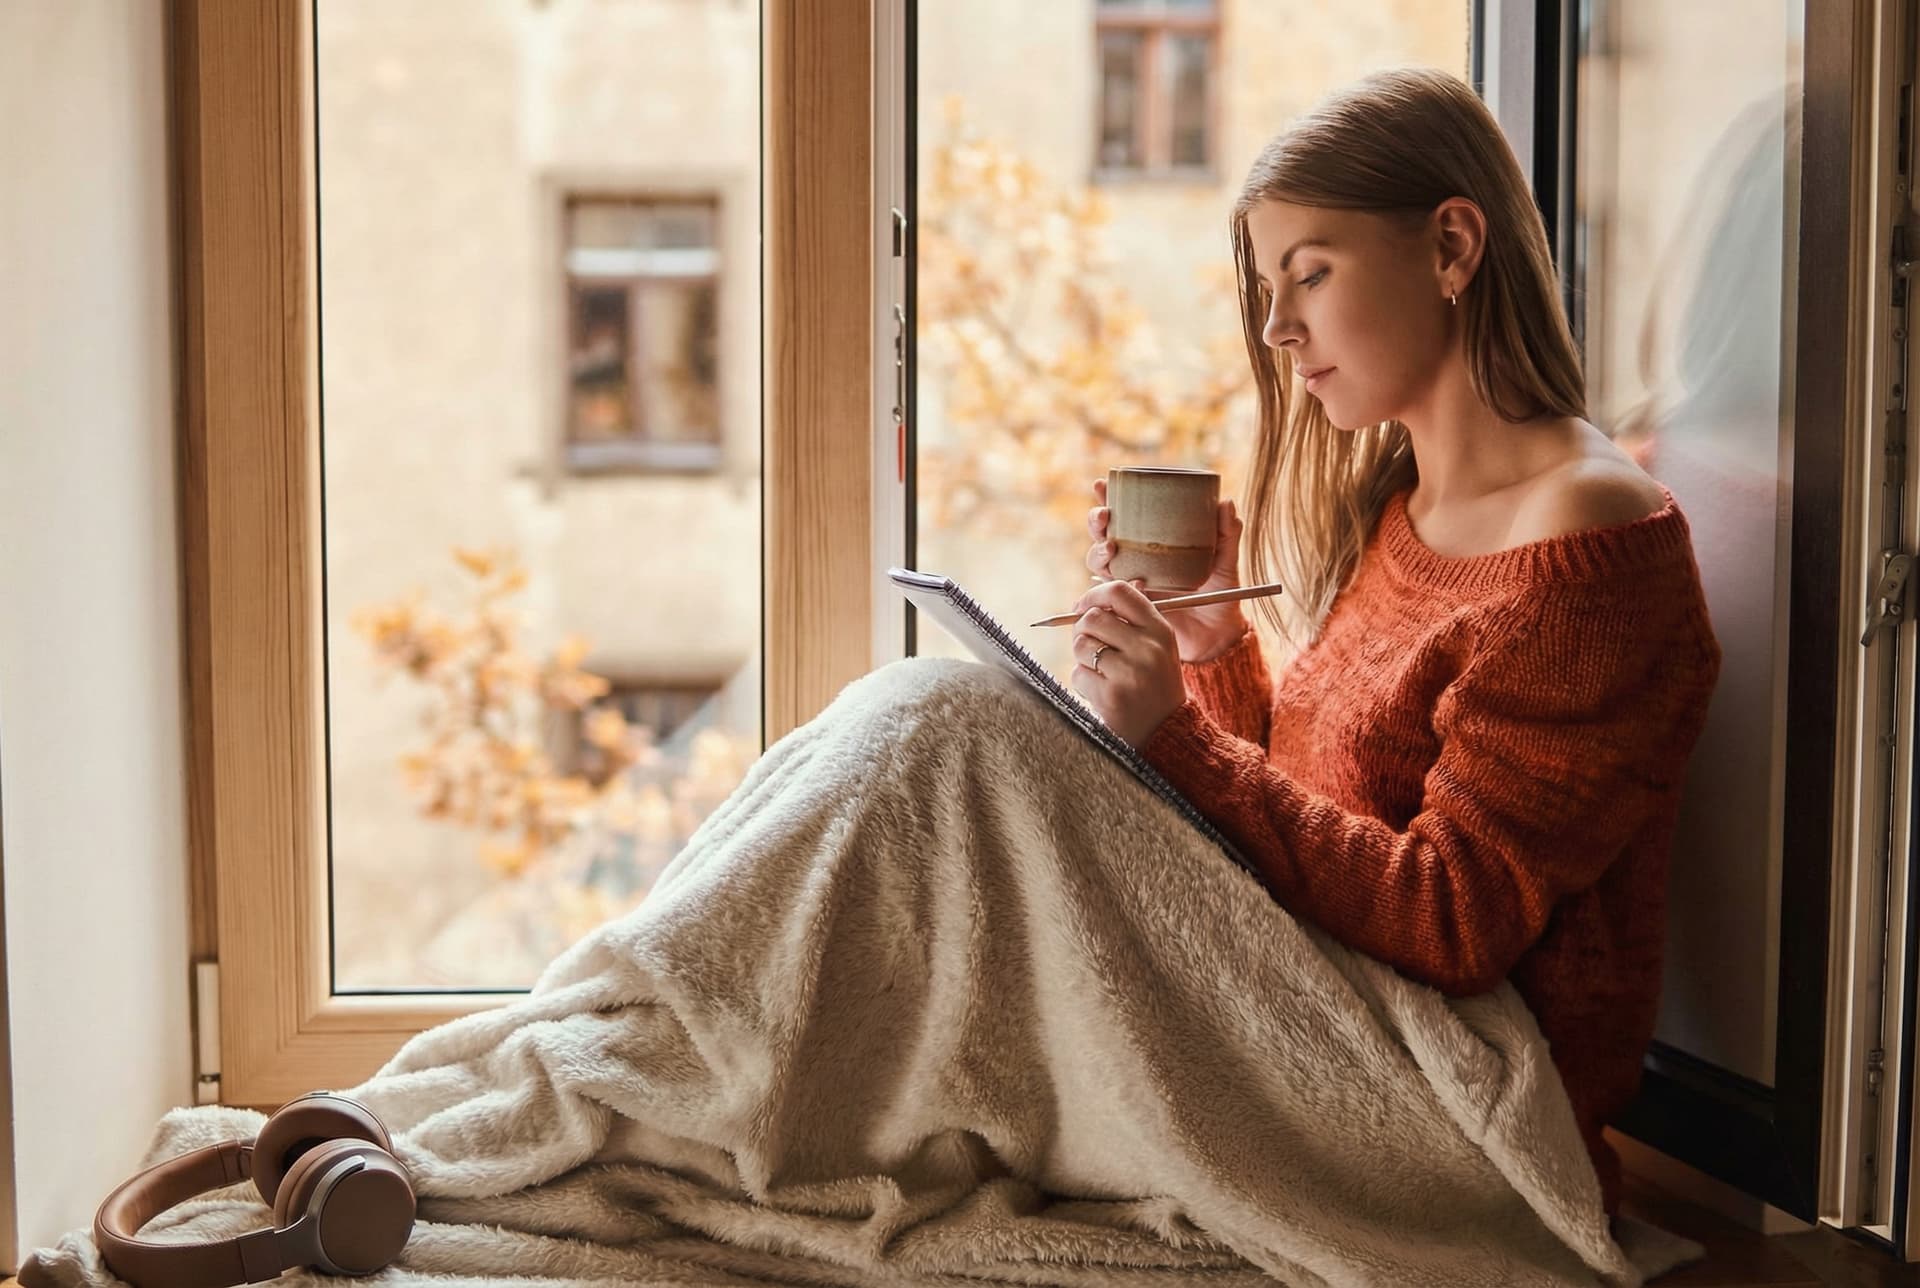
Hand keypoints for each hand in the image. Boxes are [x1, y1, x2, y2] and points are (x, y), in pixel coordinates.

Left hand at [1067, 578, 1184, 746]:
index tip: (1081, 607)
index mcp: (1160, 630)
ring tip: (1100, 672)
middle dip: (1081, 631)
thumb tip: (1101, 593)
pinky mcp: (1111, 696)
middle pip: (1092, 618)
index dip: (1093, 596)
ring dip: (1082, 659)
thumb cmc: (1156, 685)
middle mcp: (1147, 647)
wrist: (1166, 732)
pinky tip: (1101, 692)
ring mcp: (1129, 672)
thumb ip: (1135, 619)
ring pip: (1081, 645)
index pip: (1120, 592)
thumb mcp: (1159, 647)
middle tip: (1088, 647)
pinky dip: (1083, 683)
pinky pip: (1079, 675)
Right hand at [1085, 479, 1251, 662]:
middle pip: (1101, 535)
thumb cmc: (1219, 593)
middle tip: (1105, 517)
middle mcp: (1133, 559)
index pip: (1123, 515)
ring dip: (1098, 552)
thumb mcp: (1226, 562)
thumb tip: (1225, 503)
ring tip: (1112, 549)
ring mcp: (1129, 582)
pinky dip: (1120, 587)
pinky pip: (1111, 595)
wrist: (1216, 633)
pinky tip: (1139, 584)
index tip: (1102, 485)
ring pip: (1097, 562)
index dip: (1106, 498)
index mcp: (1150, 541)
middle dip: (1096, 522)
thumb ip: (1227, 533)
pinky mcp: (1129, 607)